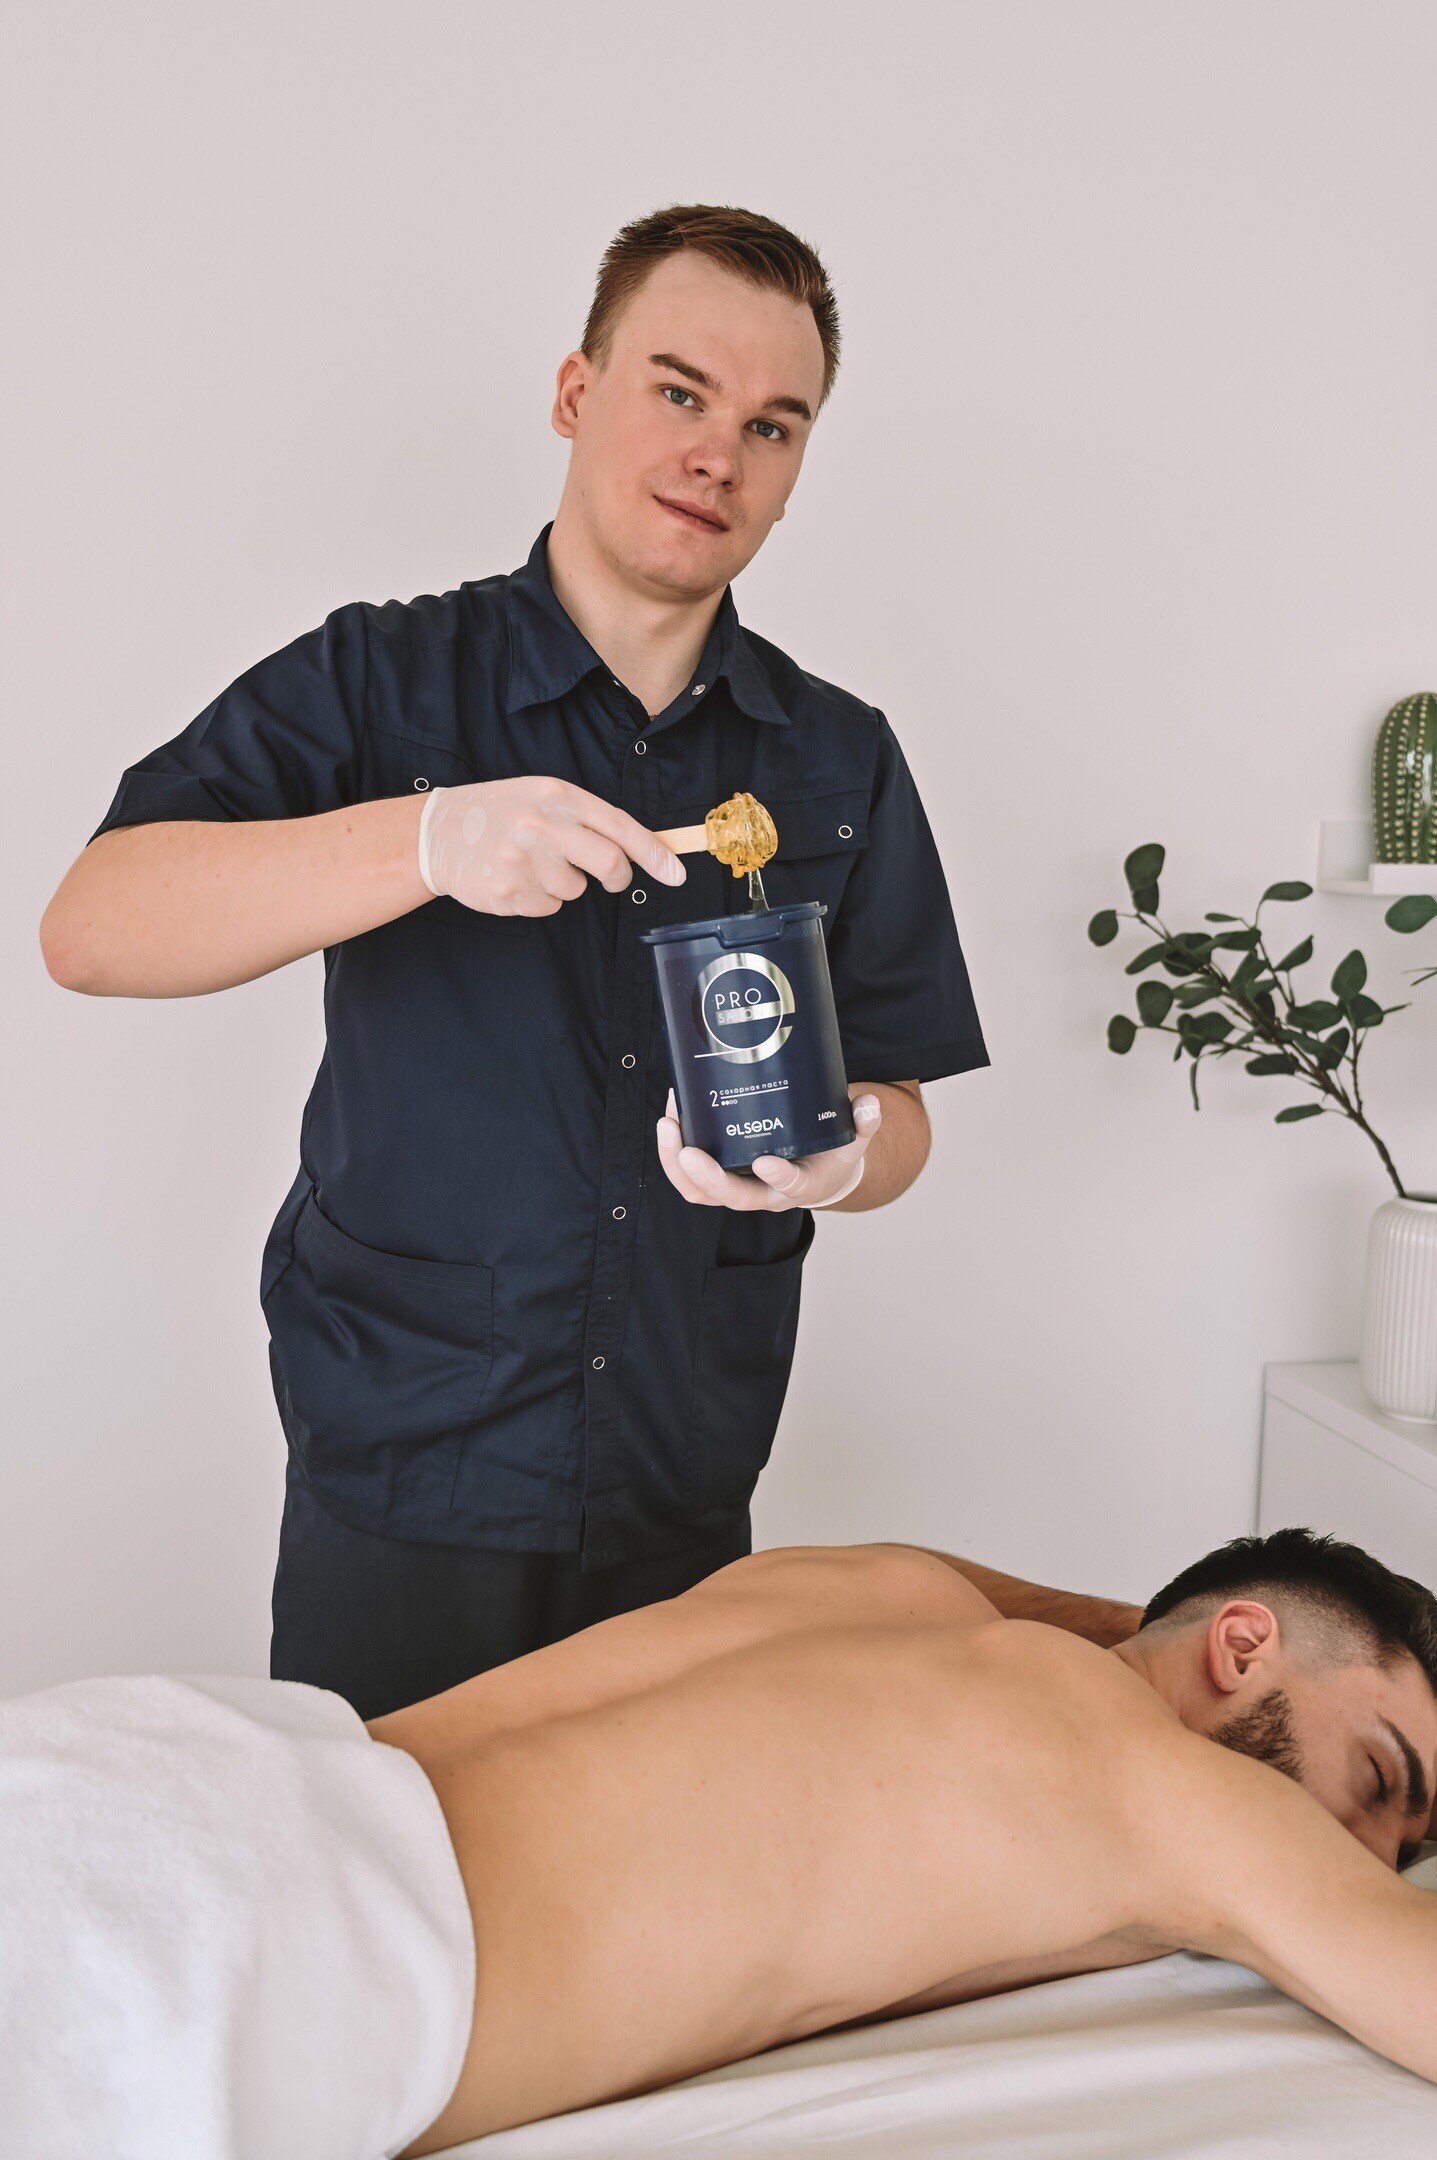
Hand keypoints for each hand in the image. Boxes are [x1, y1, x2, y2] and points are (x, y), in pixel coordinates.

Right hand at [418, 777, 685, 916]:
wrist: (437, 832)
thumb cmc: (499, 813)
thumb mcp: (541, 798)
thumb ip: (586, 819)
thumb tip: (637, 849)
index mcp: (558, 796)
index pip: (619, 826)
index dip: (653, 853)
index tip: (676, 874)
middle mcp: (543, 825)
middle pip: (610, 864)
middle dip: (616, 877)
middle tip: (609, 878)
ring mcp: (525, 860)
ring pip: (576, 890)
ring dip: (562, 884)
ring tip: (530, 863)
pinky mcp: (510, 891)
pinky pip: (548, 906)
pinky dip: (538, 898)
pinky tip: (514, 878)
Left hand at [656, 1088, 881, 1210]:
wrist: (817, 1177)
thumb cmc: (831, 1157)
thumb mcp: (853, 1141)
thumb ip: (862, 1124)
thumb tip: (870, 1105)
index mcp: (801, 1185)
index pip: (789, 1186)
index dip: (778, 1177)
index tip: (766, 1162)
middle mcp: (764, 1194)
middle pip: (729, 1196)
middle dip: (704, 1175)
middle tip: (685, 1147)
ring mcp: (738, 1187)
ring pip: (700, 1193)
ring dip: (676, 1165)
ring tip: (667, 1125)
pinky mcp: (720, 1177)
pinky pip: (690, 1177)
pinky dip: (674, 1152)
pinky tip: (671, 1117)